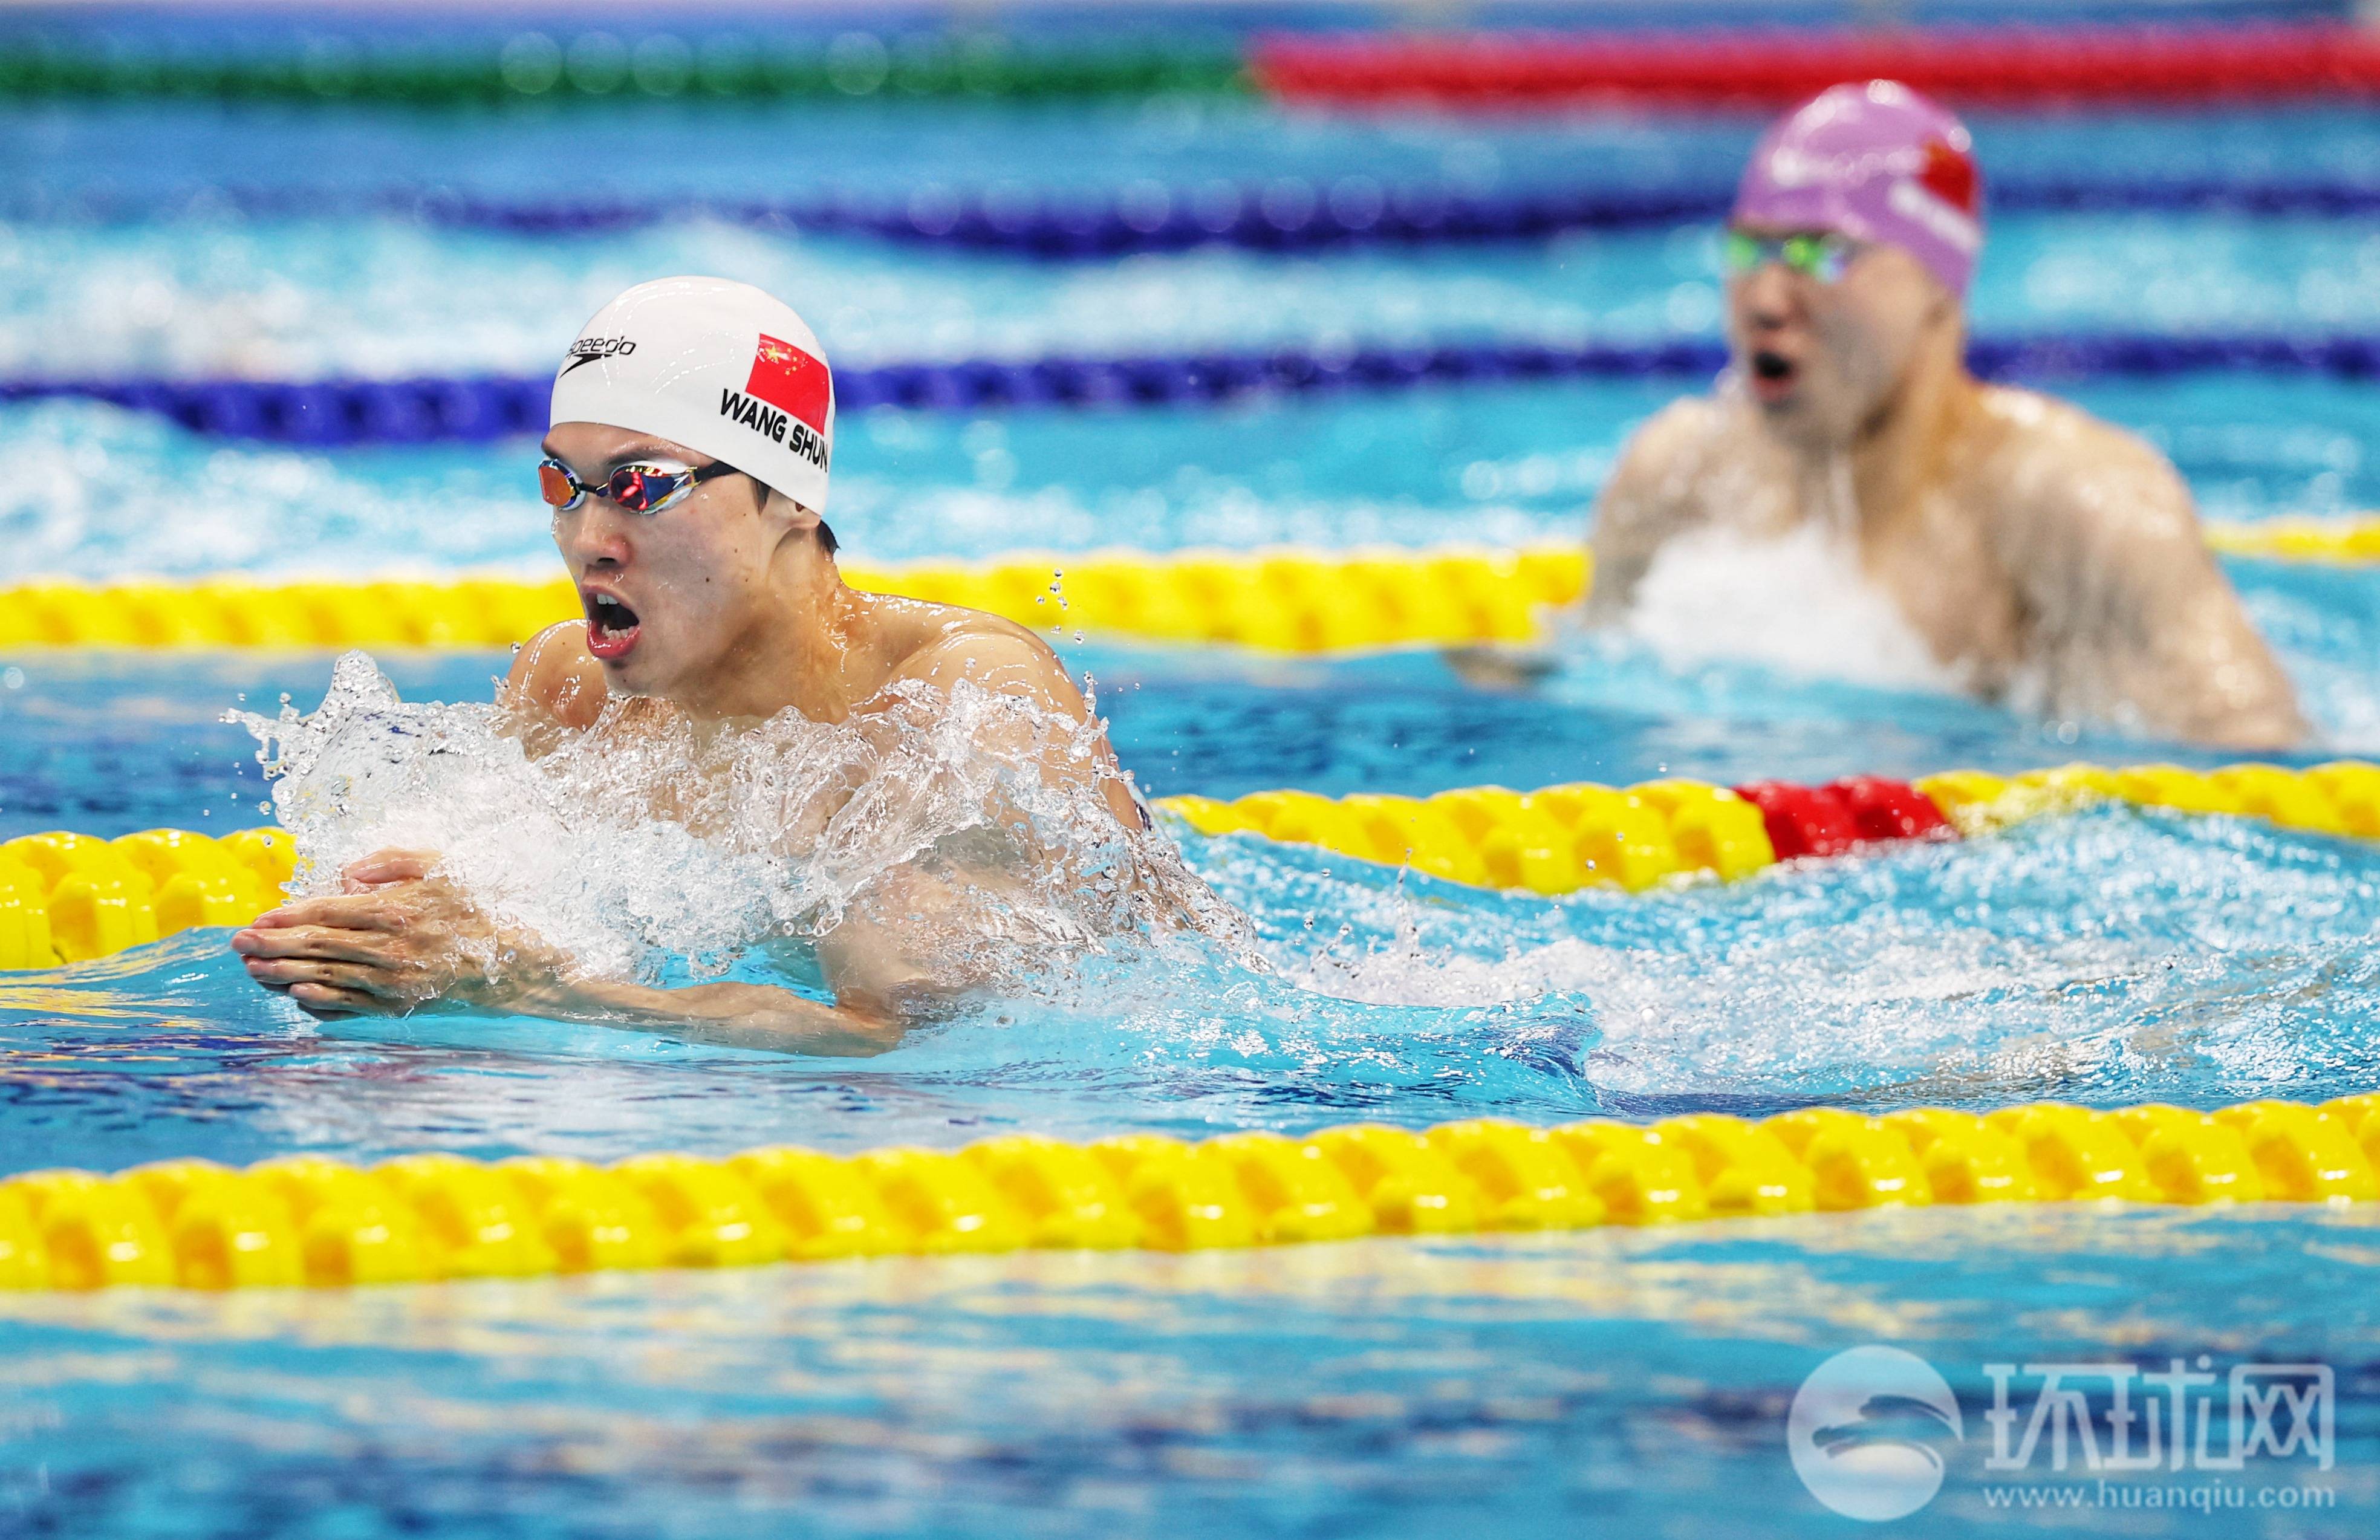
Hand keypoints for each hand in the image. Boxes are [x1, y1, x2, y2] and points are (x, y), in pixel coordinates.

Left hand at [230, 848, 562, 1019]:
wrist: (514, 962)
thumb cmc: (475, 908)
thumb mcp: (441, 867)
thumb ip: (393, 860)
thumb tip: (347, 871)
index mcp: (396, 909)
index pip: (327, 911)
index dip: (287, 915)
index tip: (257, 917)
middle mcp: (390, 947)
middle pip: (317, 945)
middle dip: (272, 945)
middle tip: (237, 944)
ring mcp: (392, 981)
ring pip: (326, 976)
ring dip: (283, 975)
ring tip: (252, 970)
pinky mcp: (399, 1006)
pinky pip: (350, 1005)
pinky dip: (320, 1003)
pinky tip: (296, 997)